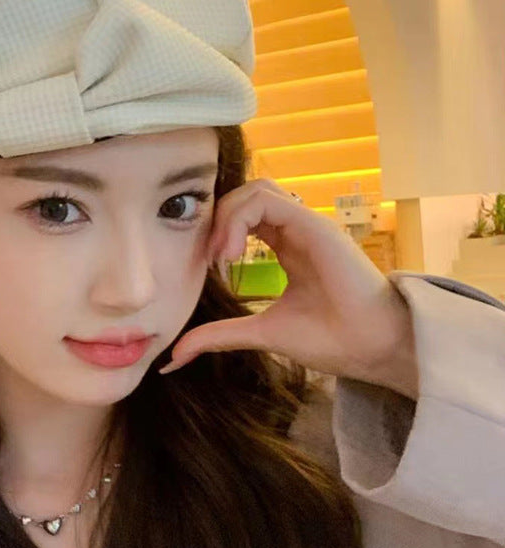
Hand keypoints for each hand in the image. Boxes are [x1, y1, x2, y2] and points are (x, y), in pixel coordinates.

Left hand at [158, 179, 417, 399]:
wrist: (374, 350)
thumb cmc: (331, 340)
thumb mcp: (260, 332)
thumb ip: (219, 336)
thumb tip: (174, 357)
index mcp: (287, 247)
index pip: (243, 217)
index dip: (217, 232)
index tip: (208, 267)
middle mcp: (296, 230)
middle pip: (245, 197)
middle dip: (217, 220)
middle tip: (210, 259)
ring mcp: (307, 225)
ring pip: (254, 190)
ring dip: (227, 216)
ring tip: (221, 255)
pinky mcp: (315, 226)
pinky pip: (268, 199)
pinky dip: (240, 218)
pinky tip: (232, 252)